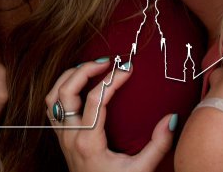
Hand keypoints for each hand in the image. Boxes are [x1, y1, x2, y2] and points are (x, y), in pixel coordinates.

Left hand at [46, 58, 173, 171]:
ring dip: (69, 77)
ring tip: (91, 67)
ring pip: (53, 96)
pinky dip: (61, 90)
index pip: (96, 99)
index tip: (128, 68)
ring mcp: (61, 137)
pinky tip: (78, 84)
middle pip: (67, 91)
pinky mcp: (60, 138)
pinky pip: (52, 107)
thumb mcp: (142, 170)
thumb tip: (171, 118)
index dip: (112, 80)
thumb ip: (158, 145)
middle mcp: (70, 136)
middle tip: (108, 61)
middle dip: (85, 70)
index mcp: (88, 142)